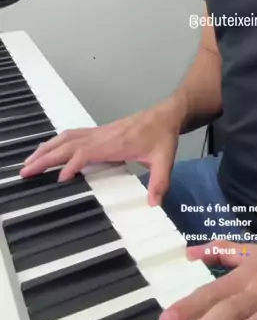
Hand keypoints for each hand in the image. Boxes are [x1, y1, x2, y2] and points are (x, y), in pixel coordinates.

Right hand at [19, 104, 180, 205]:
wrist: (166, 115)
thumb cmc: (163, 136)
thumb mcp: (165, 159)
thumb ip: (160, 181)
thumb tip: (153, 204)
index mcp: (116, 143)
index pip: (86, 151)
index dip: (72, 164)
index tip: (60, 180)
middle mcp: (103, 135)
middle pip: (68, 144)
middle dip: (46, 157)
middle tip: (26, 171)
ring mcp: (100, 132)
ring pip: (67, 137)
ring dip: (47, 149)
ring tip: (29, 162)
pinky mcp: (100, 132)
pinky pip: (73, 135)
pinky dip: (57, 143)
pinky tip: (49, 150)